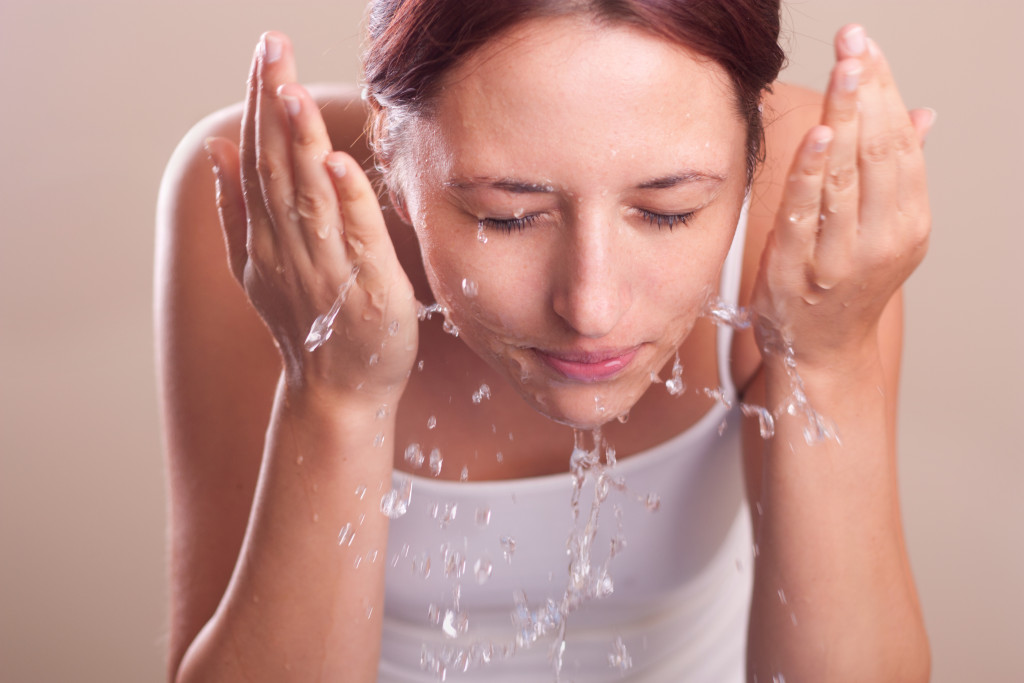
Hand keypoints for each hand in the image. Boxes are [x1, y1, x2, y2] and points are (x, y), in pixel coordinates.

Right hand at [204, 32, 416, 398]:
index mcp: (267, 237)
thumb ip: (238, 207)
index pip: (260, 158)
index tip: (263, 52)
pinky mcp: (369, 290)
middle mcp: (291, 248)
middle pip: (278, 167)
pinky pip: (355, 241)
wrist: (337, 392)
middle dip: (273, 105)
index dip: (258, 103)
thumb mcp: (260, 265)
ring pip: (309, 198)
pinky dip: (346, 203)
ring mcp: (327, 269)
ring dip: (300, 145)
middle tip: (272, 49)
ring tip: (291, 94)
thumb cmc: (308, 323)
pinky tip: (336, 164)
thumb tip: (218, 148)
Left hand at [751, 25, 933, 366]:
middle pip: (877, 153)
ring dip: (843, 116)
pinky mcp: (795, 269)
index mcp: (908, 225)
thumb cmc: (845, 287)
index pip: (900, 145)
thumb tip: (922, 115)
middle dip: (866, 92)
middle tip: (854, 42)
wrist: (819, 353)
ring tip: (842, 68)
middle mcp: (882, 240)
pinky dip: (812, 170)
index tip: (870, 50)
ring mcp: (840, 257)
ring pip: (846, 175)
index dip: (886, 94)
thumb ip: (898, 174)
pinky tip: (816, 131)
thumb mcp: (882, 232)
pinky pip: (805, 211)